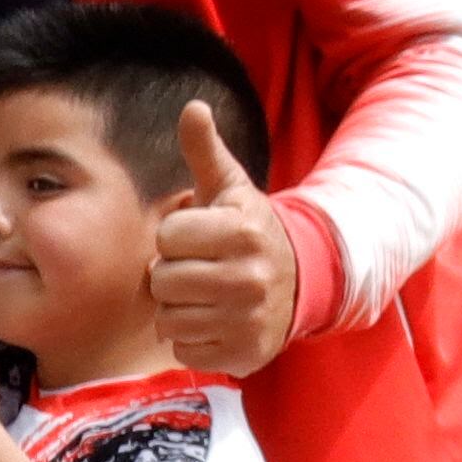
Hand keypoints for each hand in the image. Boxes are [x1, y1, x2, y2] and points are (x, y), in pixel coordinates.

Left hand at [148, 102, 301, 379]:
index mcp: (242, 230)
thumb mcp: (231, 188)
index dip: (176, 236)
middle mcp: (249, 277)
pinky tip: (215, 322)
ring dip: (178, 309)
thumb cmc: (247, 230)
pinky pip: (184, 351)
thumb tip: (192, 107)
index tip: (200, 237)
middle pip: (163, 281)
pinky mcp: (244, 354)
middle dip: (172, 274)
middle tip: (199, 269)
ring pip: (169, 319)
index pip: (167, 237)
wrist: (299, 281)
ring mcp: (248, 320)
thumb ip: (206, 150)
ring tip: (206, 296)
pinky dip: (192, 340)